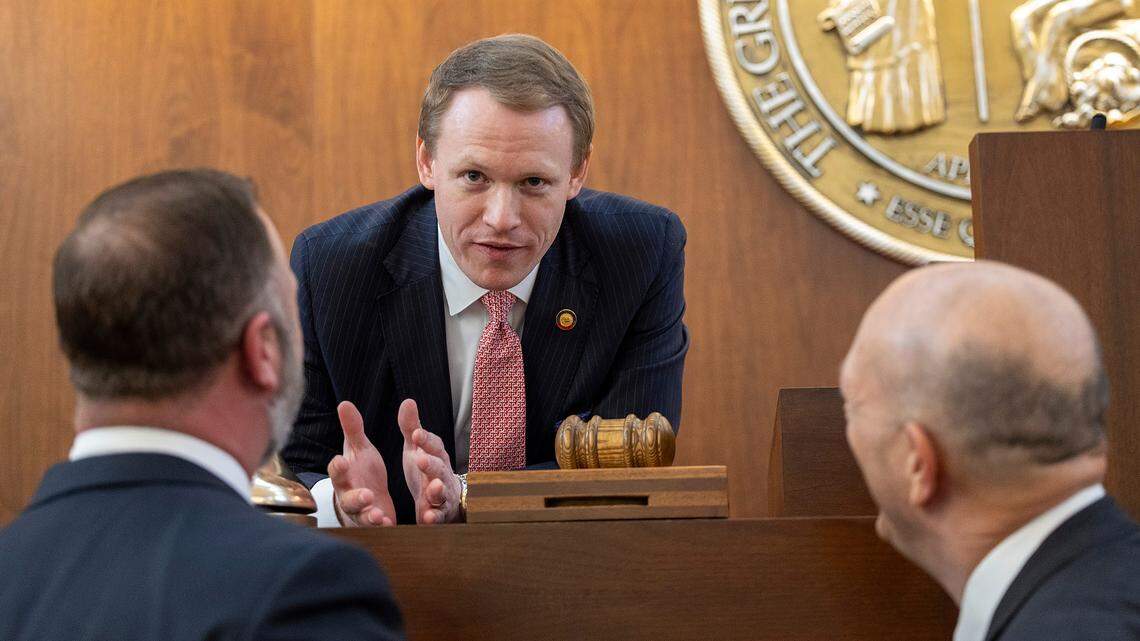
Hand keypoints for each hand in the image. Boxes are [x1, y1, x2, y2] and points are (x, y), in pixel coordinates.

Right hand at [328, 401, 396, 526]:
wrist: (369, 499)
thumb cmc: (362, 471)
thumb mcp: (360, 449)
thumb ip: (353, 430)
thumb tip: (344, 403)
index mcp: (345, 476)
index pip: (337, 471)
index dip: (338, 467)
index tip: (341, 461)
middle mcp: (350, 496)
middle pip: (348, 500)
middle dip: (356, 498)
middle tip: (366, 495)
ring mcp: (362, 514)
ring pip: (363, 517)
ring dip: (370, 517)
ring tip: (378, 516)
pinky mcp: (376, 525)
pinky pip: (378, 529)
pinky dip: (383, 527)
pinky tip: (390, 524)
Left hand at [398, 398, 462, 523]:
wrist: (447, 499)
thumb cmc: (428, 468)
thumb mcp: (416, 448)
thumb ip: (411, 427)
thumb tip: (408, 401)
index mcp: (435, 455)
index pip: (433, 445)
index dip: (426, 440)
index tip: (415, 433)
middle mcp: (441, 474)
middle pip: (439, 468)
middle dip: (431, 464)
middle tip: (421, 459)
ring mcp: (441, 495)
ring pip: (441, 492)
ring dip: (438, 491)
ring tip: (433, 488)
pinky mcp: (438, 514)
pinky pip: (438, 516)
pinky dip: (435, 517)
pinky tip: (429, 518)